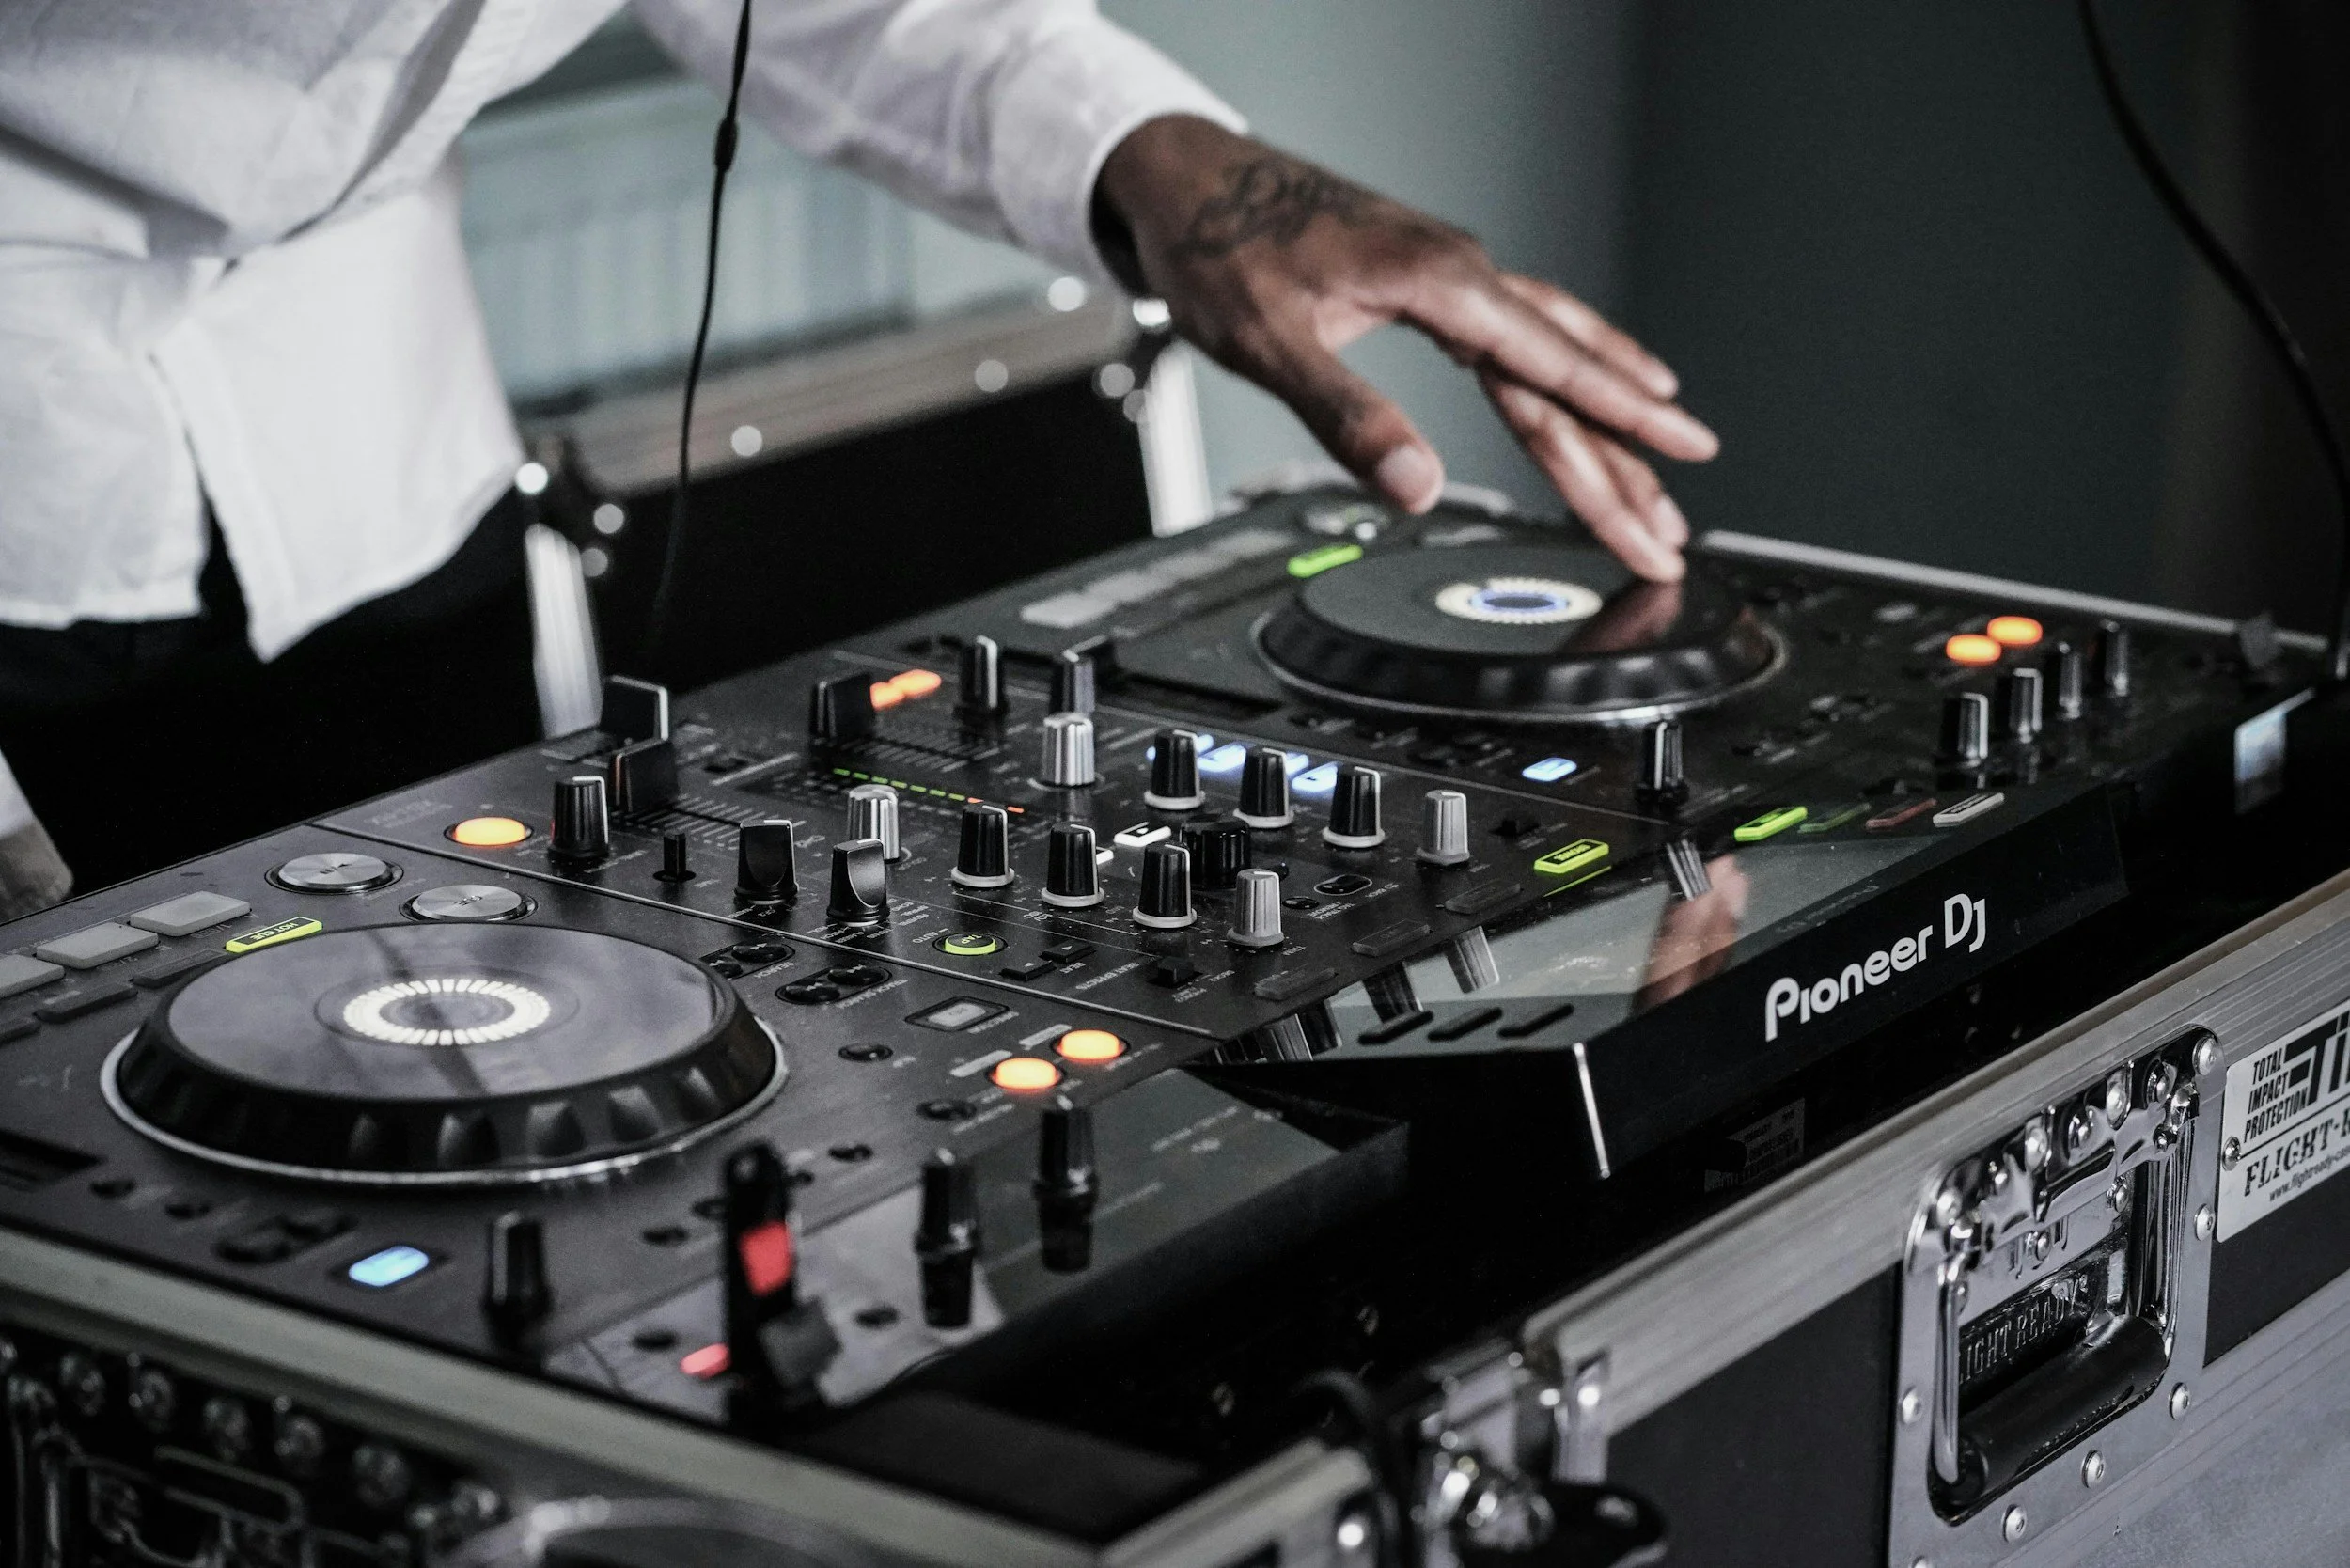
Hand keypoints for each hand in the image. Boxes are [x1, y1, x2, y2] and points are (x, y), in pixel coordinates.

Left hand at [1096, 116, 1717, 580]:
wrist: (1186, 180)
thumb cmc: (1220, 246)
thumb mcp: (1271, 344)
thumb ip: (1348, 417)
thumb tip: (1416, 485)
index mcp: (1439, 283)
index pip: (1551, 370)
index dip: (1619, 426)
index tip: (1679, 460)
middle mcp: (1460, 273)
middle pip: (1566, 375)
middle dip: (1625, 455)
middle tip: (1671, 523)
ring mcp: (1450, 275)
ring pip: (1553, 351)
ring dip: (1608, 412)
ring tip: (1664, 463)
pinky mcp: (1431, 281)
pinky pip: (1523, 328)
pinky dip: (1568, 363)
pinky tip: (1594, 379)